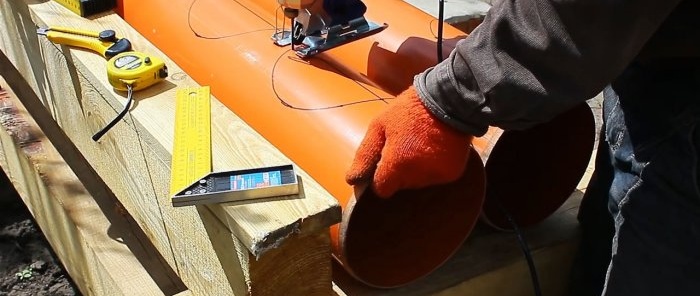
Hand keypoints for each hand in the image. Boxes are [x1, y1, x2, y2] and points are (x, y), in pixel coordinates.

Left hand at [345, 86, 473, 197]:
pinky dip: (432, 167)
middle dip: (398, 172)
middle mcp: (417, 175)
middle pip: (400, 186)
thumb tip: (351, 180)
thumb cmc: (408, 110)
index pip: (382, 189)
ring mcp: (436, 175)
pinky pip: (435, 177)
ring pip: (417, 183)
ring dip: (415, 170)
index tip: (384, 162)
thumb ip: (365, 155)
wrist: (448, 99)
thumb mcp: (379, 126)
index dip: (380, 177)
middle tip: (403, 146)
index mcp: (397, 165)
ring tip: (419, 145)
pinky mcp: (451, 173)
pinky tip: (433, 149)